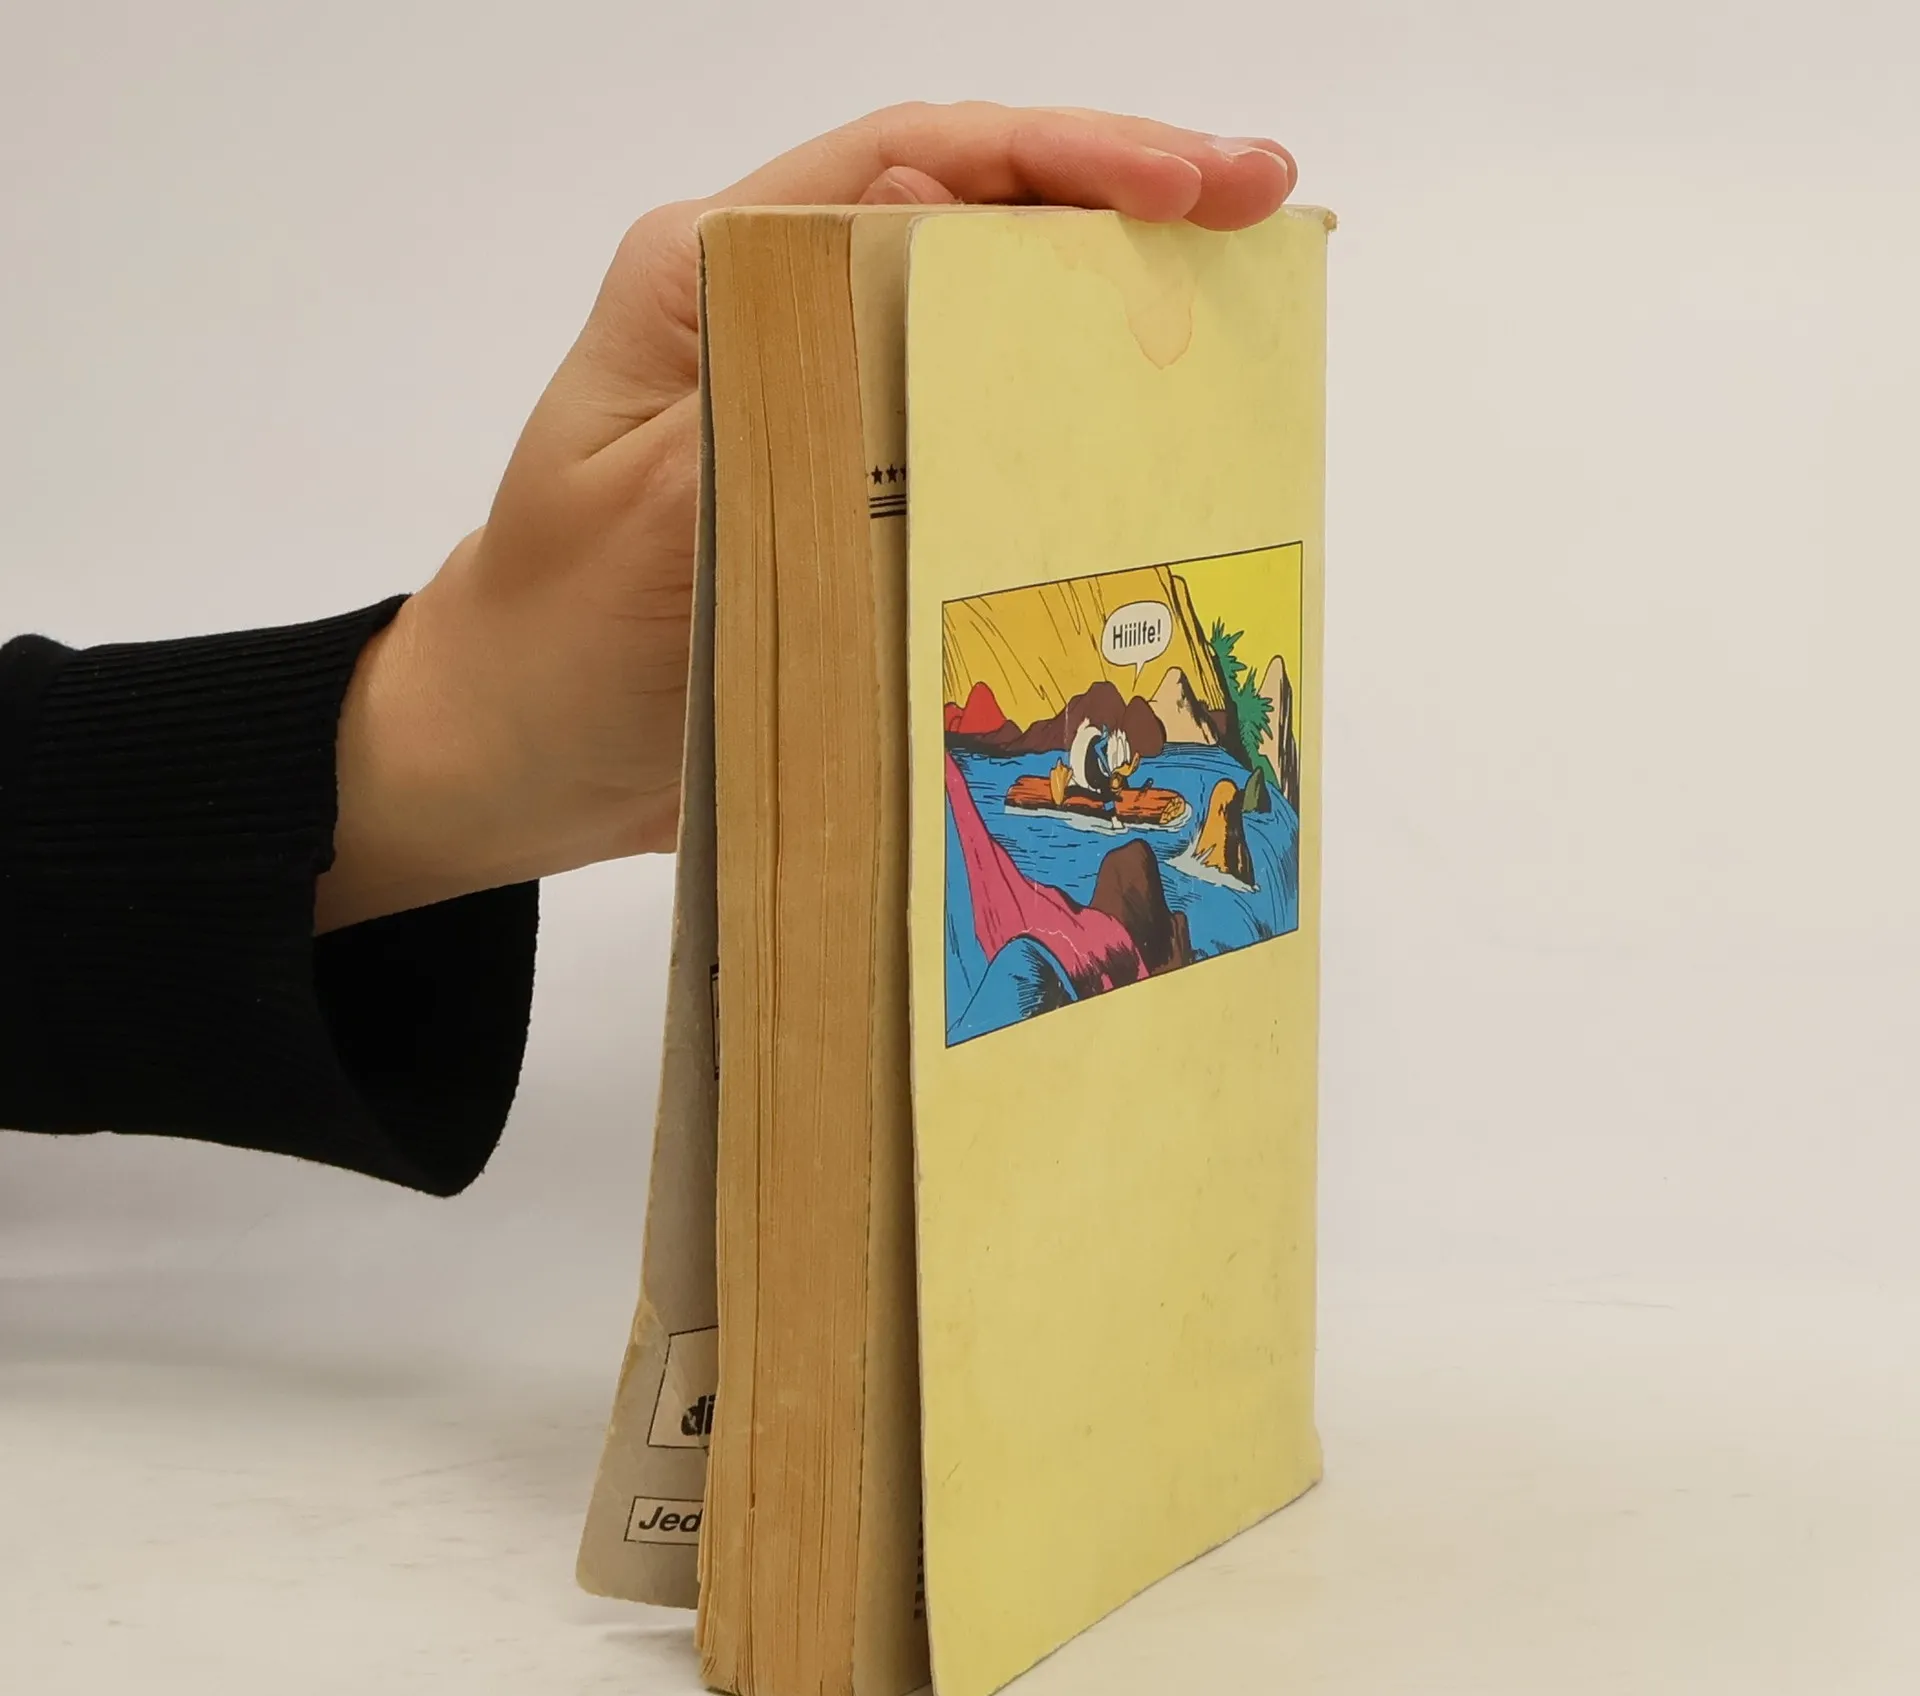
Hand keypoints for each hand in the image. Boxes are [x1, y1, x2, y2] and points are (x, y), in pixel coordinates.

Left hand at [315, 103, 1296, 930]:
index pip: (911, 162)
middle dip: (1122, 206)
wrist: (518, 750)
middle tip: (1264, 212)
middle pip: (972, 220)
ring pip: (987, 322)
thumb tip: (931, 294)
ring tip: (1239, 312)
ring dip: (1109, 311)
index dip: (1060, 155)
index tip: (1183, 184)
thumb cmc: (557, 636)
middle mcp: (779, 316)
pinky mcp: (851, 491)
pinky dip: (1062, 430)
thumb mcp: (657, 512)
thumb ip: (785, 396)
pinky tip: (1150, 441)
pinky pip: (973, 436)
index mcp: (715, 275)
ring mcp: (823, 403)